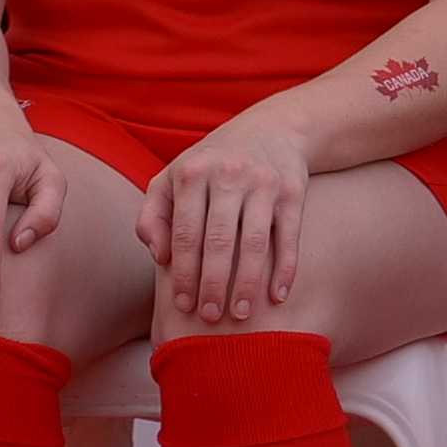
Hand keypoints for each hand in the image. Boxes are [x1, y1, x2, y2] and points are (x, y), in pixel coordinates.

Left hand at [140, 108, 319, 328]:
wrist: (272, 128)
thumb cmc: (211, 164)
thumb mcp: (173, 177)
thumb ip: (152, 215)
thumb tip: (159, 257)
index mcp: (192, 173)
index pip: (184, 233)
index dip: (183, 273)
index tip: (182, 305)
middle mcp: (229, 174)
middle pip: (219, 241)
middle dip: (213, 284)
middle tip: (209, 318)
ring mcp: (264, 182)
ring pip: (255, 242)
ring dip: (247, 283)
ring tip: (241, 314)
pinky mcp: (294, 190)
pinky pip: (289, 236)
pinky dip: (285, 268)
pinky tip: (278, 295)